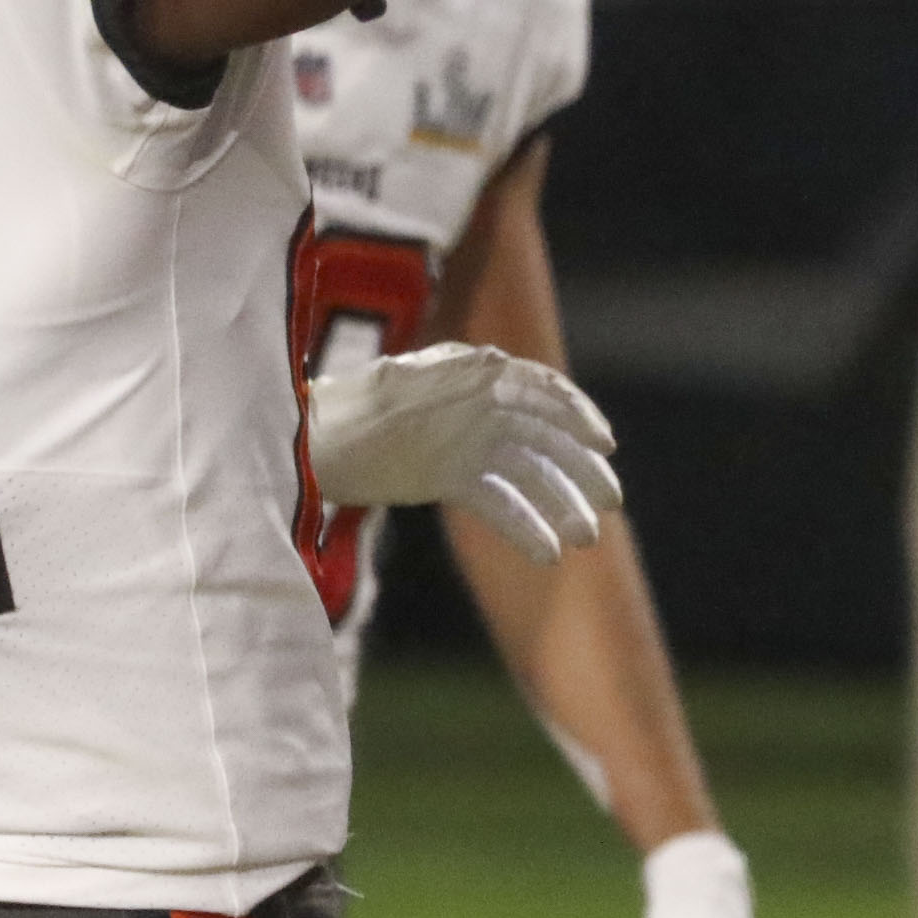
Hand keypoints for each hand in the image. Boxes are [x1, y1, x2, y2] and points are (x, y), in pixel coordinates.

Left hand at [307, 342, 617, 561]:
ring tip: (585, 540)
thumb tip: (497, 362)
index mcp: (474, 375)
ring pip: (529, 473)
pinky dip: (525, 526)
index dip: (577, 415)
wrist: (306, 443)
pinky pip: (500, 502)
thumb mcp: (395, 388)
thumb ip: (444, 377)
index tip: (604, 445)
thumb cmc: (349, 409)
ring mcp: (469, 442)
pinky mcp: (453, 476)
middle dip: (581, 469)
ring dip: (560, 504)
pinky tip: (548, 555)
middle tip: (611, 503)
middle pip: (545, 436)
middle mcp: (480, 407)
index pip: (541, 389)